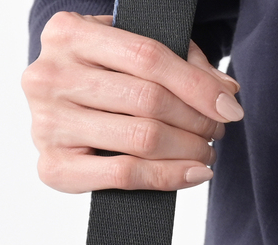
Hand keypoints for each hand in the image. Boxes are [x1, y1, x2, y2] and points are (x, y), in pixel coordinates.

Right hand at [23, 11, 243, 192]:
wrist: (56, 122)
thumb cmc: (101, 84)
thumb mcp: (131, 58)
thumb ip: (179, 62)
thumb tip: (226, 91)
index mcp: (68, 34)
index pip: (148, 56)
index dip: (197, 85)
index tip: (230, 108)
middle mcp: (50, 74)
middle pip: (150, 99)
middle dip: (197, 120)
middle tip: (216, 132)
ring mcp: (47, 122)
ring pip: (143, 138)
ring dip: (190, 150)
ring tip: (206, 152)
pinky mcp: (53, 166)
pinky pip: (127, 175)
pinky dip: (170, 177)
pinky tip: (194, 174)